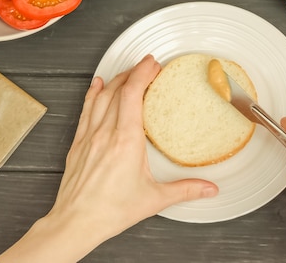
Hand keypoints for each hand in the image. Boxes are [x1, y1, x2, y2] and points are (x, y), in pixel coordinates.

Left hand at [0, 55, 217, 261]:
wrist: (77, 221)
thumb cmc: (110, 211)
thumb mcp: (154, 199)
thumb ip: (185, 189)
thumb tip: (209, 188)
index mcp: (126, 140)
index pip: (133, 94)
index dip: (143, 74)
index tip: (152, 65)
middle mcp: (105, 133)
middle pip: (118, 90)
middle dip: (134, 72)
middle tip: (147, 66)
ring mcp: (89, 136)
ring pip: (101, 97)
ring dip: (116, 80)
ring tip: (128, 72)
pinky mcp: (78, 144)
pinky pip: (86, 110)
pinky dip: (93, 94)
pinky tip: (97, 86)